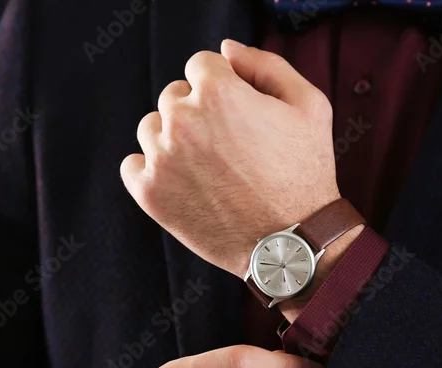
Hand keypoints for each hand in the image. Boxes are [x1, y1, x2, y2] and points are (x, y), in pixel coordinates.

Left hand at [120, 40, 340, 278]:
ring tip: (208, 168)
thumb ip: (267, 66)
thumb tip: (227, 50)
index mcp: (217, 91)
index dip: (224, 87)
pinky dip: (152, 171)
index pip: (201, 65)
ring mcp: (161, 158)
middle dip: (198, 112)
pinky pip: (133, 165)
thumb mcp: (309, 106)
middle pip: (174, 96)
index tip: (239, 115)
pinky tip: (181, 182)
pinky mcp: (149, 193)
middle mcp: (182, 120)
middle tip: (229, 147)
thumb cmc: (305, 174)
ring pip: (152, 128)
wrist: (291, 242)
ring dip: (173, 140)